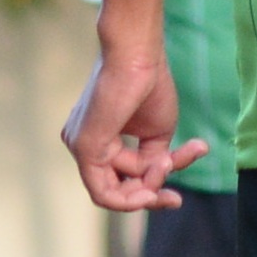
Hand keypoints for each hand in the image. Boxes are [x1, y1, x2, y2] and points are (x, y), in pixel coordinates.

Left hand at [64, 46, 206, 212]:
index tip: (177, 194)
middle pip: (117, 188)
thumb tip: (156, 180)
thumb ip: (152, 159)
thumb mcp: (157, 131)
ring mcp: (79, 147)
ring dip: (146, 190)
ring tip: (169, 168)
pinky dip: (129, 198)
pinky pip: (104, 192)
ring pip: (112, 193)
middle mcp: (81, 144)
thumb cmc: (149, 83)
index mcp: (98, 138)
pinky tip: (152, 192)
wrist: (139, 56)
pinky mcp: (84, 149)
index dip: (152, 186)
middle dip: (149, 196)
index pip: (124, 175)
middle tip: (176, 200)